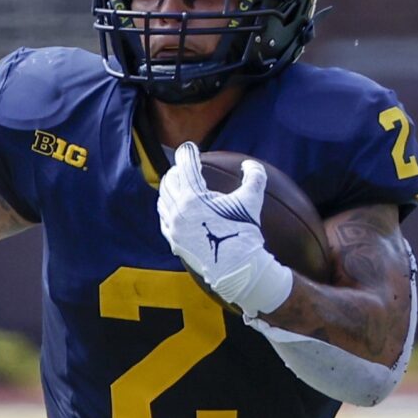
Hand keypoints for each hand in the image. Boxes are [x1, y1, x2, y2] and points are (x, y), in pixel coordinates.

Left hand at [155, 142, 292, 316]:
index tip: (191, 148)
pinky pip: (164, 219)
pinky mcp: (174, 241)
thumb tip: (250, 165)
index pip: (185, 166)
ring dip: (169, 189)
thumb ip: (254, 176)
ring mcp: (174, 227)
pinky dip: (167, 209)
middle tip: (184, 167)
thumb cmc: (245, 233)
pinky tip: (173, 208)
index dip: (188, 153)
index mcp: (193, 197)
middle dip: (176, 170)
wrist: (237, 269)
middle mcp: (178, 210)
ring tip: (176, 185)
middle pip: (169, 181)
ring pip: (163, 200)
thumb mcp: (252, 200)